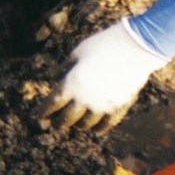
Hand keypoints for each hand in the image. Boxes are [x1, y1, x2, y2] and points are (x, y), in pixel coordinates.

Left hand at [42, 19, 166, 132]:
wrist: (136, 47)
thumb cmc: (104, 44)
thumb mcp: (78, 52)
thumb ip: (65, 68)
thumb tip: (56, 79)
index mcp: (72, 83)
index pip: (52, 104)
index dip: (43, 112)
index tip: (38, 116)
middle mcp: (85, 98)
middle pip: (66, 119)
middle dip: (58, 123)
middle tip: (55, 125)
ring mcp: (103, 105)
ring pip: (85, 124)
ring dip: (78, 125)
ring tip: (76, 124)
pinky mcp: (119, 107)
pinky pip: (106, 125)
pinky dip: (98, 129)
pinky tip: (95, 129)